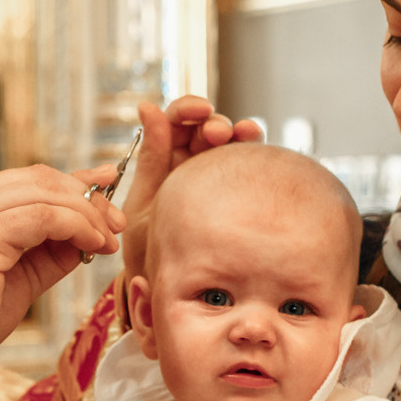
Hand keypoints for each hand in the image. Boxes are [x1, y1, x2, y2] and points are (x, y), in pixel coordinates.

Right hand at [0, 164, 122, 377]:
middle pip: (38, 178)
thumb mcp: (17, 277)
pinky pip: (42, 218)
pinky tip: (91, 244)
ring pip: (44, 194)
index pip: (26, 179)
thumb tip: (90, 235)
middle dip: (85, 196)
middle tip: (115, 222)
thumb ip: (49, 251)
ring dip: (86, 214)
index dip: (70, 182)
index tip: (105, 187)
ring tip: (107, 240)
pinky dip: (75, 226)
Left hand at [121, 98, 264, 280]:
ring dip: (235, 130)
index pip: (174, 123)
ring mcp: (214, 177)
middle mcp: (190, 164)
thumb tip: (147, 107)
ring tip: (242, 133)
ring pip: (228, 142)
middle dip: (213, 121)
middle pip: (204, 127)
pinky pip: (244, 165)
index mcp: (163, 161)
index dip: (186, 110)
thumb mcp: (144, 203)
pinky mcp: (235, 193)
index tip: (199, 111)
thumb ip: (151, 158)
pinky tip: (255, 141)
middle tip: (217, 133)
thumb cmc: (148, 252)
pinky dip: (251, 147)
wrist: (168, 293)